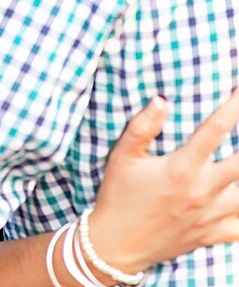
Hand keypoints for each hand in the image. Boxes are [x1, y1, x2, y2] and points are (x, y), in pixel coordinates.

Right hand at [85, 90, 238, 270]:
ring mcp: (211, 215)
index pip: (214, 131)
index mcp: (181, 169)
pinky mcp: (213, 234)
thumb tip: (161, 100)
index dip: (232, 108)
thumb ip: (141, 127)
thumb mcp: (121, 157)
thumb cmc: (118, 196)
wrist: (117, 244)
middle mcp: (202, 191)